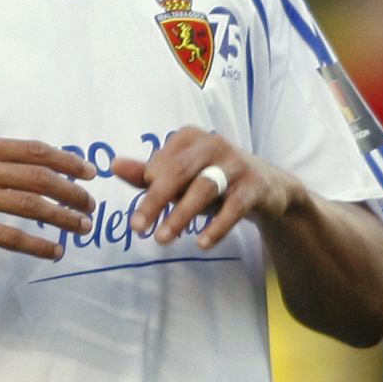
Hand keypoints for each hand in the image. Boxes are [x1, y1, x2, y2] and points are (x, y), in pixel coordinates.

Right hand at [0, 136, 95, 259]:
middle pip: (40, 177)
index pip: (35, 151)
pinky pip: (11, 236)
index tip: (89, 173)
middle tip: (90, 205)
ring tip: (82, 228)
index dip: (67, 161)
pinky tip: (55, 251)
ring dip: (63, 218)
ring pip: (32, 205)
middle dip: (72, 192)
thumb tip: (33, 167)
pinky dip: (39, 245)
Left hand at [111, 126, 301, 251]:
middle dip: (155, 200)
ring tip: (162, 240)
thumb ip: (147, 173)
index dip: (147, 187)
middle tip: (137, 228)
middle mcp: (213, 144)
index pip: (161, 162)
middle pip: (179, 172)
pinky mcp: (256, 185)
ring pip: (204, 188)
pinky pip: (234, 206)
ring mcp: (237, 163)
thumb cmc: (214, 180)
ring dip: (181, 215)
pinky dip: (217, 226)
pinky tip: (202, 244)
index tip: (140, 213)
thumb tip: (114, 165)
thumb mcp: (181, 178)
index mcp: (190, 138)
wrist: (268, 189)